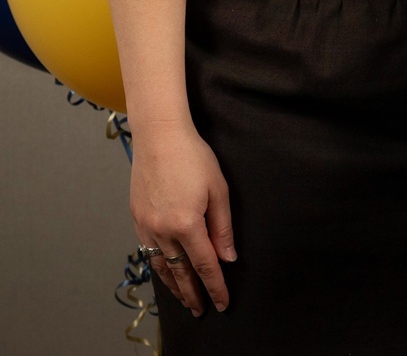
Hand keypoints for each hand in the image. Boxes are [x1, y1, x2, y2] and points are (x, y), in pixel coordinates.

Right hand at [130, 120, 234, 314]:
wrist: (159, 138)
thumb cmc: (194, 157)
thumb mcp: (218, 189)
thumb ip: (222, 227)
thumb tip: (227, 257)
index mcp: (186, 224)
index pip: (204, 265)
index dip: (215, 286)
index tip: (223, 302)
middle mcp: (163, 231)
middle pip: (180, 273)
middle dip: (192, 294)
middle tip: (201, 310)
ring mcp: (146, 227)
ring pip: (161, 267)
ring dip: (173, 286)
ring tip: (184, 299)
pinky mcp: (137, 220)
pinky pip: (149, 253)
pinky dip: (159, 267)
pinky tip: (166, 272)